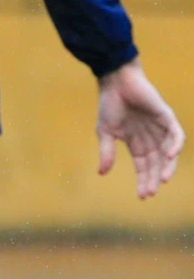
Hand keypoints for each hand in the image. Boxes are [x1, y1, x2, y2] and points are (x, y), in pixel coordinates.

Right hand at [97, 59, 182, 199]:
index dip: (143, 180)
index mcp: (136, 142)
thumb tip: (102, 174)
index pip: (143, 166)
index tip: (143, 196)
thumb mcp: (105, 132)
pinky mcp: (166, 117)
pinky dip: (176, 146)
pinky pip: (176, 134)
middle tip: (151, 193)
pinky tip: (168, 156)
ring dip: (167, 166)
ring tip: (163, 180)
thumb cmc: (109, 104)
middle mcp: (151, 137)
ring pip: (169, 152)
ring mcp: (160, 128)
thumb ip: (107, 152)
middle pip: (156, 163)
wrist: (116, 82)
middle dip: (154, 178)